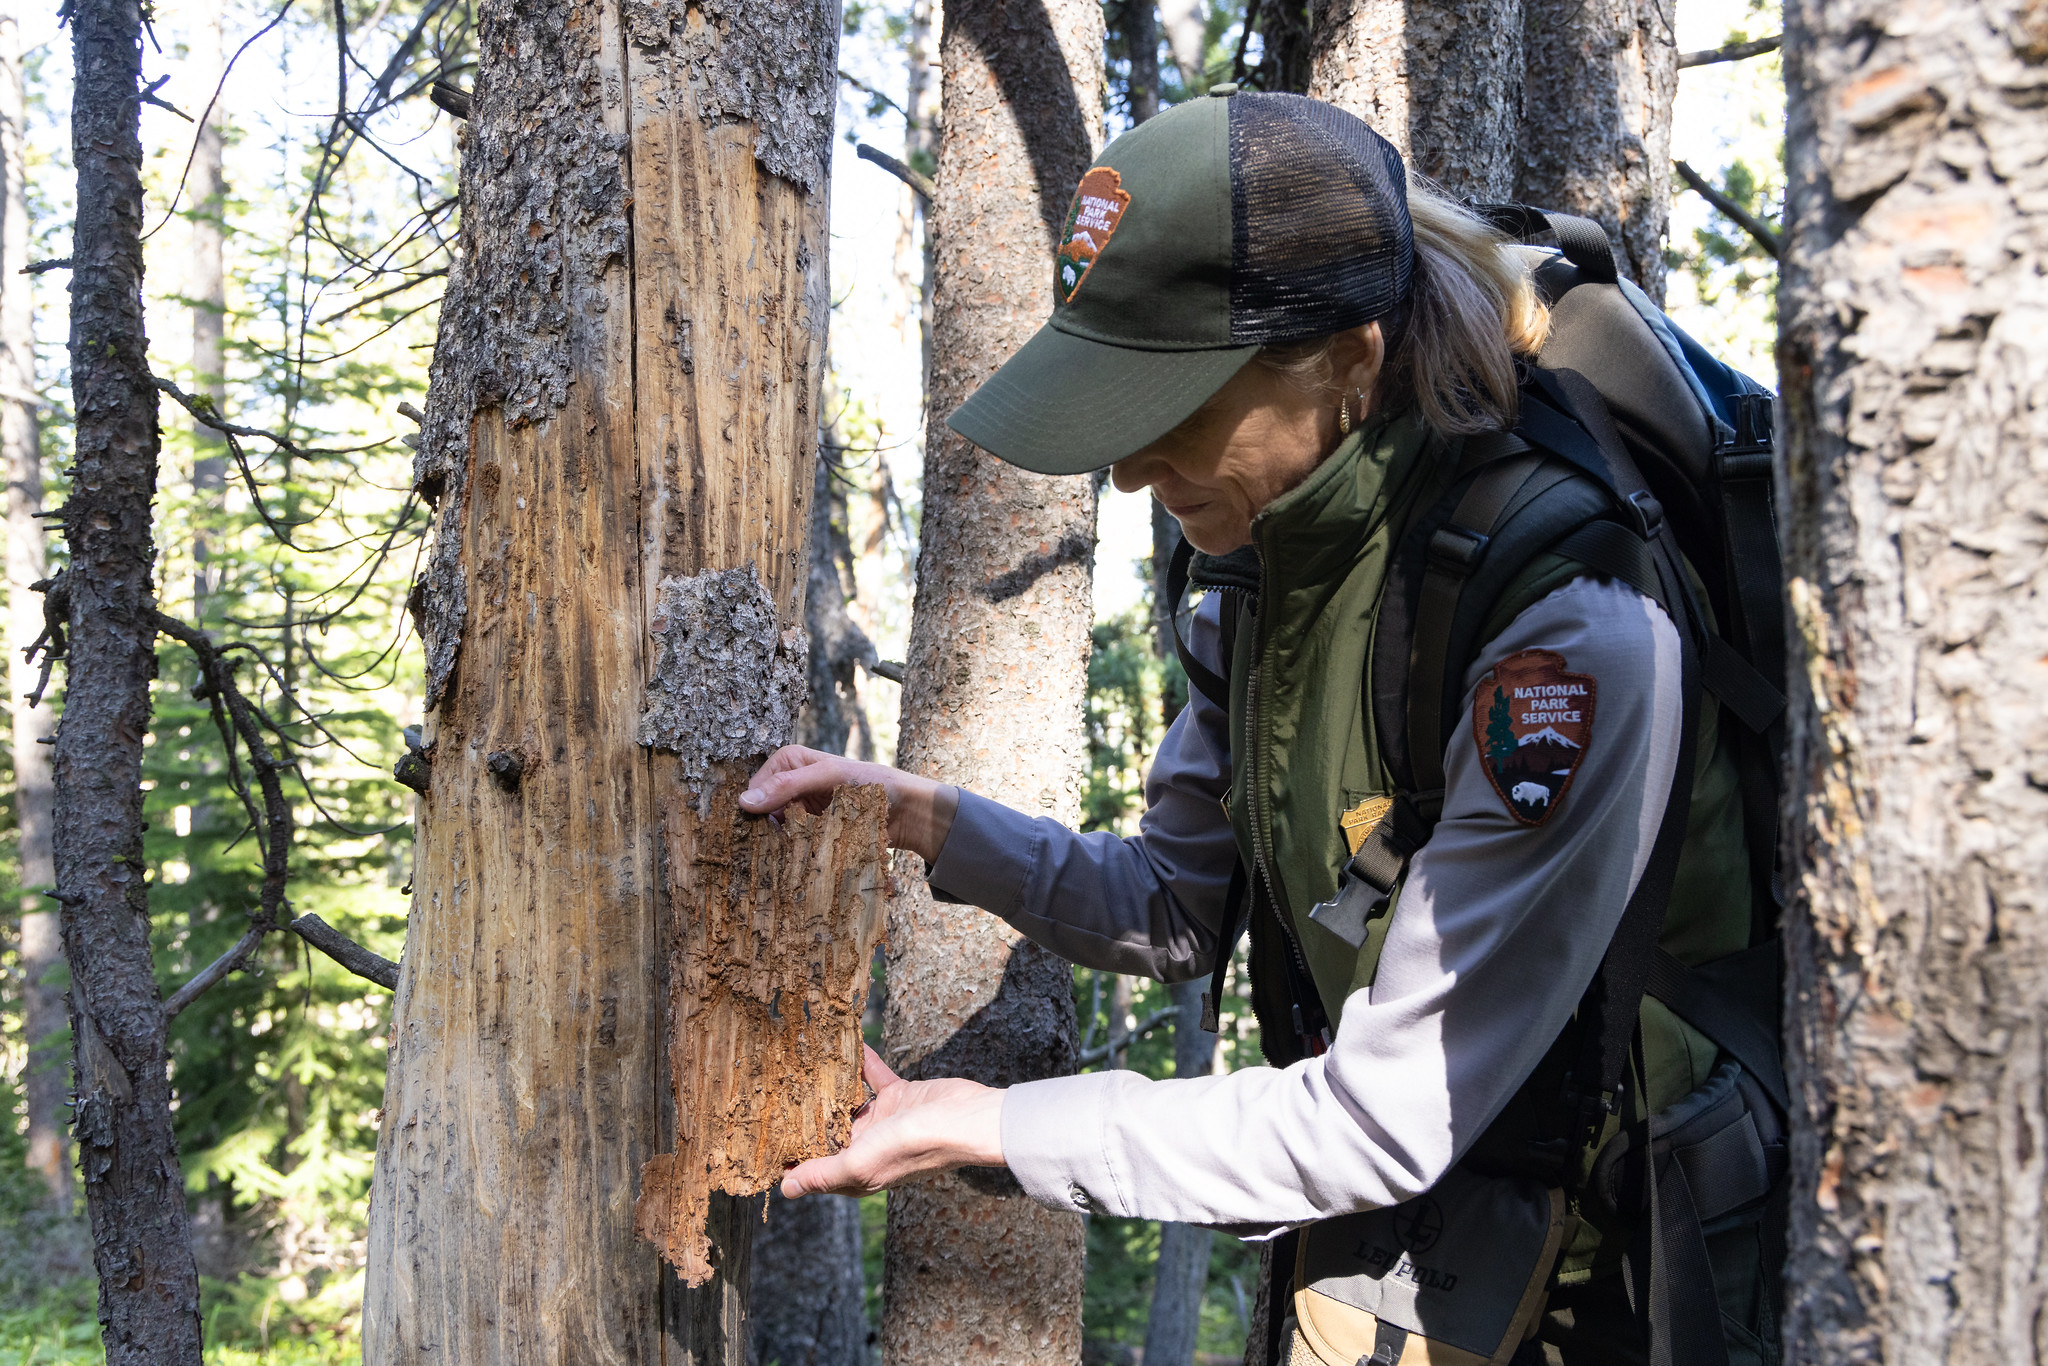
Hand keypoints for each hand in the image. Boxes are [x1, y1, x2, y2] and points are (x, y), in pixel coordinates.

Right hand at [739, 746, 958, 862]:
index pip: (755, 788)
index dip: (751, 808)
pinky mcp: (813, 832)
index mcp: (790, 762)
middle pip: (761, 812)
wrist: (907, 811)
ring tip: (782, 857)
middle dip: (762, 829)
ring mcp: (802, 810)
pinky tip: (796, 862)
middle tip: (763, 850)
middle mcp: (792, 785)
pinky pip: (793, 845)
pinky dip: (793, 854)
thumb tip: (744, 802)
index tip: (749, 830)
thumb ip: (787, 786)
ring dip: (777, 845)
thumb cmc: (872, 783)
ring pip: (775, 832)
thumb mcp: (828, 776)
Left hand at [781, 1045, 1005, 1198]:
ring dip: (828, 1086)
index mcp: (855, 1172)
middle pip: (826, 1132)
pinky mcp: (899, 1097)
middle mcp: (866, 1148)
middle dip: (802, 1116)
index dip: (790, 1157)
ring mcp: (883, 1122)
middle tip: (773, 1092)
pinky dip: (860, 1063)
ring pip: (846, 1102)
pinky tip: (846, 1045)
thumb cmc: (913, 1147)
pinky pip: (872, 1077)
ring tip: (800, 1066)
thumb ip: (823, 1174)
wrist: (964, 1119)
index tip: (763, 1137)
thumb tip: (785, 1190)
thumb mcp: (861, 1164)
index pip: (814, 1168)